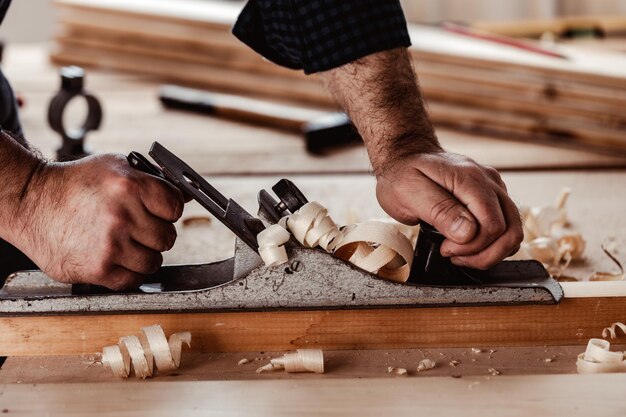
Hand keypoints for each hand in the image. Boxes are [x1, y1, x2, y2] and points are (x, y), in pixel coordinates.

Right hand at [18, 154, 183, 289]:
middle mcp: (122, 216)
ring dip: (144, 255)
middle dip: (156, 233)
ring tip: (125, 243)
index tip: (159, 211)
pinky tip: (116, 257)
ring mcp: (111, 245)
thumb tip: (186, 196)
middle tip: (138, 228)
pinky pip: (133, 280)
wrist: (31, 202)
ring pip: (154, 261)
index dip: (168, 210)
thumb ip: (153, 179)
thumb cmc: (75, 183)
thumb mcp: (116, 166)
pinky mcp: (99, 269)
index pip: (175, 207)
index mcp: (130, 187)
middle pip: (168, 237)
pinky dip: (129, 272)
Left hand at [376, 151, 522, 269]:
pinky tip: (466, 244)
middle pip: (509, 231)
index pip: (492, 225)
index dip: (471, 246)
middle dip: (482, 254)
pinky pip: (505, 226)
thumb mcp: (409, 192)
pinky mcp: (493, 196)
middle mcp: (489, 181)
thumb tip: (468, 233)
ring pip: (512, 231)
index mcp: (470, 179)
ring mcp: (494, 188)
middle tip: (452, 254)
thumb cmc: (403, 174)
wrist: (405, 156)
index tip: (445, 248)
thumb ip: (440, 211)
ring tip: (460, 253)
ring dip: (489, 252)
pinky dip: (490, 243)